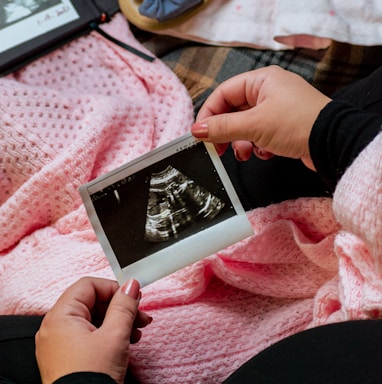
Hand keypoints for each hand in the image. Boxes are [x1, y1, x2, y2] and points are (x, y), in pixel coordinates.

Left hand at [35, 277, 151, 383]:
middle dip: (120, 307)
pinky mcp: (68, 355)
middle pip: (92, 301)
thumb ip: (124, 305)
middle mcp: (56, 327)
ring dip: (118, 320)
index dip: (113, 288)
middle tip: (139, 314)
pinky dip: (109, 334)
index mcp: (61, 317)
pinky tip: (126, 341)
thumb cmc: (90, 380)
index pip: (89, 285)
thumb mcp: (115, 335)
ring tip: (137, 330)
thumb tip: (130, 285)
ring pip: (93, 318)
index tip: (132, 296)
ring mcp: (61, 342)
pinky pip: (90, 334)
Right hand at [191, 65, 330, 169]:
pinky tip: (266, 152)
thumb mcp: (254, 125)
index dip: (209, 114)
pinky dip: (258, 146)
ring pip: (246, 126)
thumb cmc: (298, 123)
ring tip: (246, 153)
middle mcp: (268, 92)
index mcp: (261, 81)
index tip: (200, 134)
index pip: (223, 93)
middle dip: (226, 132)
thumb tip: (197, 130)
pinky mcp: (283, 126)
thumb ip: (223, 127)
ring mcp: (276, 109)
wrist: (332, 143)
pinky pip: (260, 135)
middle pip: (233, 111)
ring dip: (242, 142)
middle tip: (218, 149)